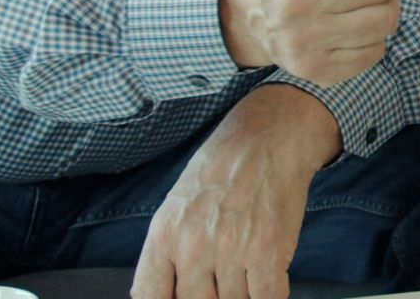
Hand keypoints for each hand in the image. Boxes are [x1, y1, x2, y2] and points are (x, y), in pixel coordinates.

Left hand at [131, 84, 339, 298]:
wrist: (269, 137)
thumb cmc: (224, 167)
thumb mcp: (178, 204)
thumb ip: (170, 250)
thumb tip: (174, 291)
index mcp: (165, 234)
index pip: (149, 296)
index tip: (186, 293)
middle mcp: (193, 247)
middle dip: (212, 294)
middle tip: (224, 276)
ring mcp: (231, 251)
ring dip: (243, 292)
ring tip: (248, 266)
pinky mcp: (268, 252)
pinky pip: (268, 297)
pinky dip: (270, 295)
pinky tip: (269, 279)